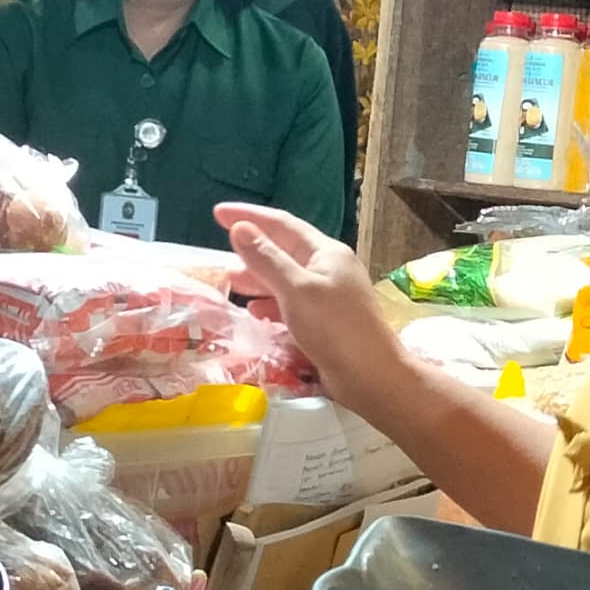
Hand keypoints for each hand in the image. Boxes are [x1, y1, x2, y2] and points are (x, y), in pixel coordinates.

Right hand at [218, 203, 399, 393]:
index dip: (249, 216)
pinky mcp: (325, 322)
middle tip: (220, 252)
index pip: (282, 224)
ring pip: (286, 279)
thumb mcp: (296, 290)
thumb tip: (240, 228)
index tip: (218, 212)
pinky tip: (255, 312)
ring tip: (231, 282)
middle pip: (284, 250)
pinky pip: (291, 304)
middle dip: (251, 250)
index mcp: (326, 252)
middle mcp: (329, 269)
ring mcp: (329, 296)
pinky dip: (271, 304)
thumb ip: (266, 259)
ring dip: (258, 279)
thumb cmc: (335, 329)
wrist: (371, 376)